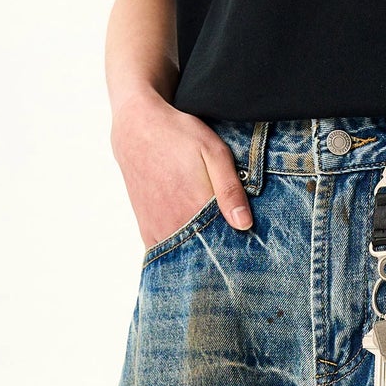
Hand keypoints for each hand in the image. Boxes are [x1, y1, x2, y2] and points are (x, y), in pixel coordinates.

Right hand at [111, 93, 252, 249]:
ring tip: (211, 235)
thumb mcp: (213, 152)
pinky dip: (181, 253)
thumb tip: (245, 224)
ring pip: (186, 256)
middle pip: (206, 253)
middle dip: (221, 250)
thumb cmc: (178, 135)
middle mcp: (174, 225)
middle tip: (233, 238)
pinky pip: (167, 254)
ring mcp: (158, 231)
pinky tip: (192, 240)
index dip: (240, 244)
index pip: (226, 243)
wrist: (135, 129)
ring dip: (200, 252)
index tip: (250, 242)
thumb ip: (230, 189)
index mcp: (195, 208)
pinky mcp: (146, 232)